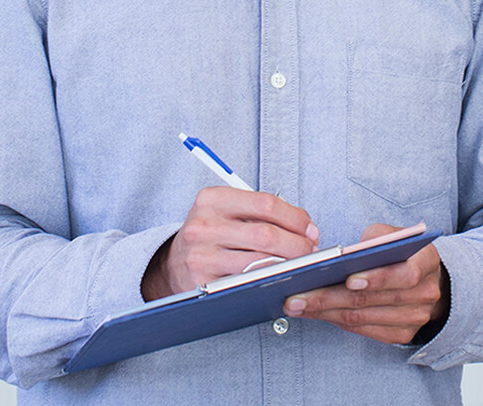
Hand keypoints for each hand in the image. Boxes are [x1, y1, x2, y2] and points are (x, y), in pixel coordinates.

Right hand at [142, 188, 318, 300]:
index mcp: (212, 199)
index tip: (310, 229)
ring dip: (288, 265)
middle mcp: (203, 225)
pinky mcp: (202, 283)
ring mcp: (201, 255)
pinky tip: (279, 279)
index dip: (295, 218)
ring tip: (300, 265)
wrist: (171, 264)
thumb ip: (262, 212)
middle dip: (297, 244)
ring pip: (259, 261)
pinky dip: (269, 281)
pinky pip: (246, 283)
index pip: (265, 203)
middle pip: (266, 234)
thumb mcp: (227, 212)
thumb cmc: (209, 235)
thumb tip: (306, 227)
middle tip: (311, 251)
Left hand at [282, 223, 447, 344]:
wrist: (432, 282)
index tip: (347, 279)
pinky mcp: (399, 335)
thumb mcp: (398, 234)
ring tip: (295, 304)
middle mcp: (422, 295)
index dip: (375, 278)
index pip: (402, 275)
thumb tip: (348, 253)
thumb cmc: (406, 253)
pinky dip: (333, 319)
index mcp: (425, 264)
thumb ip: (377, 237)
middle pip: (370, 300)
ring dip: (324, 312)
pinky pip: (361, 328)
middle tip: (297, 295)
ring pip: (361, 317)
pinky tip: (313, 312)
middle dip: (329, 297)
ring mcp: (412, 319)